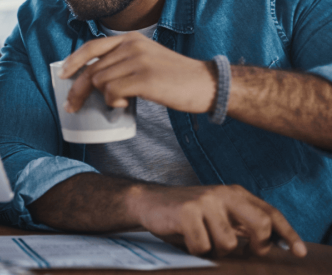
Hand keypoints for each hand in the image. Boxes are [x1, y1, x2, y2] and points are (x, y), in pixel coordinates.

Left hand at [61, 32, 215, 114]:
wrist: (206, 84)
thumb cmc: (175, 77)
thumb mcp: (146, 59)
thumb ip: (122, 61)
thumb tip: (94, 78)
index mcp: (131, 39)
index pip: (92, 47)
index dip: (73, 61)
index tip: (62, 75)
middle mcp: (132, 45)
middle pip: (92, 69)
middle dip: (78, 90)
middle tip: (72, 106)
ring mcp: (138, 61)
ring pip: (100, 81)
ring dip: (104, 97)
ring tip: (119, 103)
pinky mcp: (144, 78)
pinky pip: (112, 92)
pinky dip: (114, 103)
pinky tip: (124, 105)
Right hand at [132, 184, 306, 257]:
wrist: (147, 201)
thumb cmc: (186, 213)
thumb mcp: (218, 213)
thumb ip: (242, 223)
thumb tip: (273, 243)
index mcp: (234, 193)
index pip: (269, 212)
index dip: (287, 233)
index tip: (299, 251)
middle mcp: (223, 194)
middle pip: (259, 224)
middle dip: (257, 246)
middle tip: (247, 253)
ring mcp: (205, 202)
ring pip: (229, 243)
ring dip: (216, 251)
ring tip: (203, 242)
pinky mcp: (187, 213)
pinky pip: (203, 247)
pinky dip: (196, 251)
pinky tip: (186, 240)